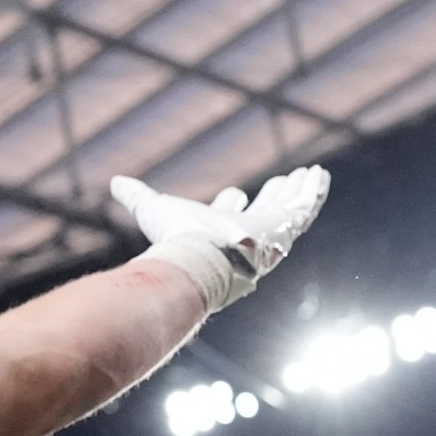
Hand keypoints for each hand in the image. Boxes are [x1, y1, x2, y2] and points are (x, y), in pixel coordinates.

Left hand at [111, 165, 329, 311]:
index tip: (234, 193)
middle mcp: (245, 237)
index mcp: (217, 235)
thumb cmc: (175, 241)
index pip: (227, 218)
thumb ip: (136, 197)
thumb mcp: (153, 210)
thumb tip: (115, 182)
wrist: (199, 260)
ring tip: (307, 175)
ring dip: (297, 193)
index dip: (230, 205)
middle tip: (280, 182)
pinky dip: (314, 192)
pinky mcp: (285, 229)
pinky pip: (305, 209)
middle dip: (272, 200)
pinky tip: (320, 176)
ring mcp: (268, 235)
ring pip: (288, 212)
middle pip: (263, 215)